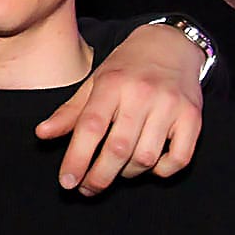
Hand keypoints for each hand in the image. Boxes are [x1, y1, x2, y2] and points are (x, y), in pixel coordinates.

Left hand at [39, 25, 203, 193]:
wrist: (171, 46)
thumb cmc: (127, 69)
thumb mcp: (95, 82)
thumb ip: (70, 112)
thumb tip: (42, 134)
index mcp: (112, 84)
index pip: (91, 127)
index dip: (77, 159)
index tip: (67, 182)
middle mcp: (142, 93)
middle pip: (118, 149)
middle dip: (99, 177)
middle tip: (87, 189)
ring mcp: (171, 105)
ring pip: (145, 158)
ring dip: (127, 173)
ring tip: (117, 169)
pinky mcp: (193, 117)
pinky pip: (178, 158)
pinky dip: (161, 170)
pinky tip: (149, 165)